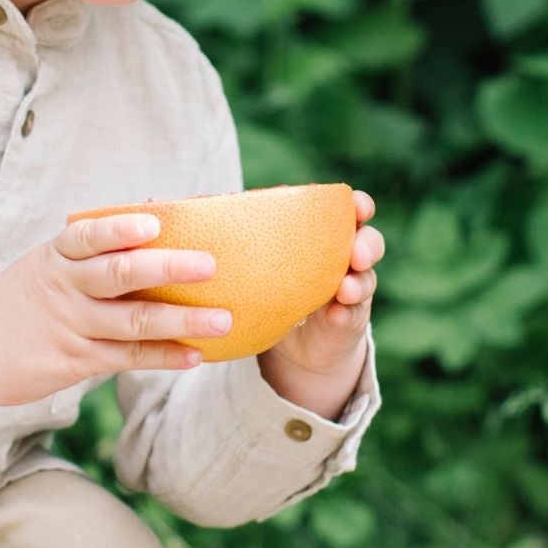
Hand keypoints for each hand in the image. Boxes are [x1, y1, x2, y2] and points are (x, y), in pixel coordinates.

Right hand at [0, 214, 227, 415]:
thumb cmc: (24, 298)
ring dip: (182, 319)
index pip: (88, 235)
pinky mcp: (77, 361)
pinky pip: (128, 357)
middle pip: (120, 274)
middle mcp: (65, 287)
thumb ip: (94, 247)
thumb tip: (157, 212)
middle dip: (168, 268)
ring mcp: (71, 325)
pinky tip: (195, 354)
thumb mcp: (47, 263)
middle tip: (210, 265)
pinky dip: (164, 355)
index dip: (121, 228)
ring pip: (133, 321)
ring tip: (224, 318)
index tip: (155, 222)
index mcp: (57, 255)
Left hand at [257, 190, 381, 420]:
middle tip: (356, 253)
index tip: (356, 205)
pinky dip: (344, 313)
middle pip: (369, 242)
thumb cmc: (270, 284)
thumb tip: (178, 206)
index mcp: (326, 235)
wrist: (291, 341)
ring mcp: (350, 290)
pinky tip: (336, 314)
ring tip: (346, 289)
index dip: (358, 205)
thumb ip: (235, 233)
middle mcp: (345, 259)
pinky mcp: (347, 320)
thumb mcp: (258, 257)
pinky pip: (352, 315)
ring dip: (358, 282)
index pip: (350, 212)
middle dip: (367, 244)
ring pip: (366, 279)